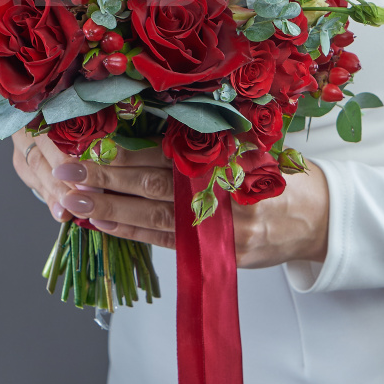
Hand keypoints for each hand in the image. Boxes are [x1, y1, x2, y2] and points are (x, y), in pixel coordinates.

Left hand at [11, 128, 329, 268]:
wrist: (315, 218)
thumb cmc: (276, 175)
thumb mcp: (249, 148)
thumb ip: (206, 144)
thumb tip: (147, 131)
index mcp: (226, 157)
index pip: (167, 153)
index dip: (127, 151)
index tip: (91, 144)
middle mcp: (220, 190)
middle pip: (154, 183)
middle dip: (108, 176)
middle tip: (67, 170)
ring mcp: (218, 226)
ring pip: (154, 215)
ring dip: (110, 206)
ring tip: (74, 199)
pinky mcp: (216, 252)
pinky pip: (165, 241)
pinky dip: (132, 232)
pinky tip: (104, 222)